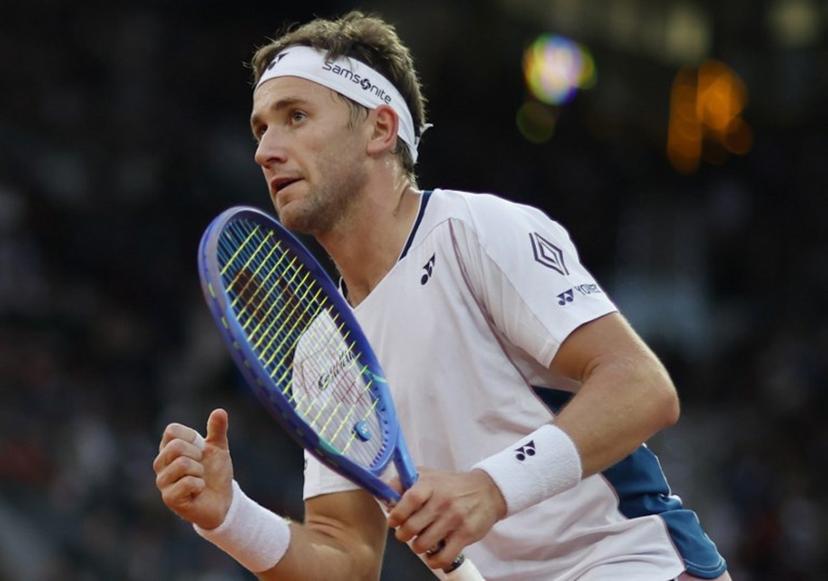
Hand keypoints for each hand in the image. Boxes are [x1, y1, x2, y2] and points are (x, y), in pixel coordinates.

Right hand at [153, 408, 233, 529]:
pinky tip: (198, 491)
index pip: (171, 431)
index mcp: (169, 448)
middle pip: (175, 446)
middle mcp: (161, 464)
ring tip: (200, 479)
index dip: (191, 437)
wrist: (223, 501)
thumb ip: (217, 430)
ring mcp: (163, 482)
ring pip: (182, 464)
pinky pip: (187, 482)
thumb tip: (220, 411)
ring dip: (200, 471)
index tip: (200, 449)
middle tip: (201, 467)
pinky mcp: (169, 499)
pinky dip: (200, 485)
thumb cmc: (216, 473)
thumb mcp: (219, 448)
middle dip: (197, 455)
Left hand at [386, 468, 505, 570]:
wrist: (487, 491)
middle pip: (412, 526)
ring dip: (417, 547)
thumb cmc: (452, 485)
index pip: (410, 499)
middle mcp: (442, 501)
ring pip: (424, 544)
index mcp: (431, 484)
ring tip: (419, 542)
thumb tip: (386, 492)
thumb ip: (406, 482)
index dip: (397, 513)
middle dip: (403, 534)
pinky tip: (432, 556)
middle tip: (404, 533)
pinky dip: (433, 561)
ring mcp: (454, 519)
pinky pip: (443, 557)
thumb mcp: (430, 475)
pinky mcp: (465, 535)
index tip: (393, 520)